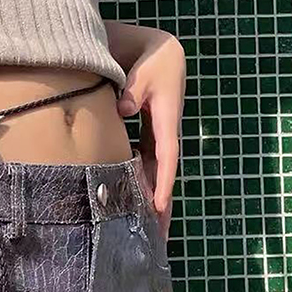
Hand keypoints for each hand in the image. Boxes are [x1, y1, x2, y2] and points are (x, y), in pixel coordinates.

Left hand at [115, 32, 185, 239]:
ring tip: (150, 236)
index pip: (166, 156)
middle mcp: (164, 134)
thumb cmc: (151, 58)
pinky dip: (141, 187)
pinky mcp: (147, 138)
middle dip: (162, 208)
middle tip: (159, 241)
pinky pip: (145, 167)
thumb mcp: (145, 68)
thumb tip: (124, 109)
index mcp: (167, 119)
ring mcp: (157, 138)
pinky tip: (134, 207)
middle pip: (163, 176)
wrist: (156, 50)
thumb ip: (134, 88)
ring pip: (154, 176)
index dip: (162, 182)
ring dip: (152, 204)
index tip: (157, 207)